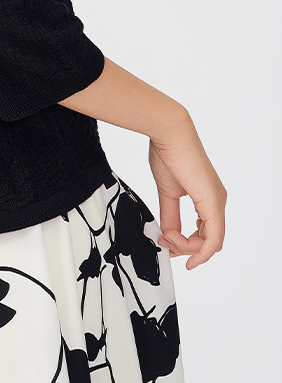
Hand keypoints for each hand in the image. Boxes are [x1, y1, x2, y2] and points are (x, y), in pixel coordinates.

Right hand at [148, 113, 226, 268]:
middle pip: (209, 242)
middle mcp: (217, 201)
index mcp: (208, 198)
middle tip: (164, 240)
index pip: (205, 234)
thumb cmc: (168, 153)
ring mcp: (217, 202)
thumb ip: (170, 215)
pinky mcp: (213, 202)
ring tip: (167, 236)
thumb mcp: (168, 192)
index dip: (186, 244)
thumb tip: (168, 235)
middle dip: (186, 248)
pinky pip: (213, 238)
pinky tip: (179, 247)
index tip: (165, 240)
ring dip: (187, 247)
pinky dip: (198, 249)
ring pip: (212, 243)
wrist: (170, 133)